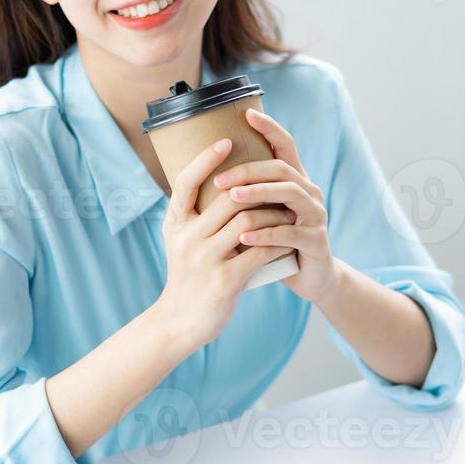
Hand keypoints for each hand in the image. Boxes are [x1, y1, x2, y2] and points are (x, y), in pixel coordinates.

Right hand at [151, 137, 297, 352]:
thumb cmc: (187, 277)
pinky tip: (288, 242)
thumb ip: (195, 215)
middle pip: (228, 198)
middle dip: (258, 188)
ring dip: (274, 215)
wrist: (180, 322)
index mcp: (175, 224)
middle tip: (280, 185)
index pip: (186, 182)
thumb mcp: (180, 242)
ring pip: (248, 221)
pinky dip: (278, 243)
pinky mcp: (224, 281)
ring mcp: (205, 259)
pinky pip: (260, 251)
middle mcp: (186, 238)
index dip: (205, 159)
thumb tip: (221, 184)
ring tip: (289, 214)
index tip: (226, 141)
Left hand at [212, 107, 342, 306]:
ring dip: (259, 194)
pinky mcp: (316, 241)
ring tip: (232, 198)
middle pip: (282, 169)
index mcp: (295, 181)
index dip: (269, 128)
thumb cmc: (278, 242)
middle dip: (250, 170)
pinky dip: (266, 234)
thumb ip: (247, 194)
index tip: (247, 114)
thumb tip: (204, 173)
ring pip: (290, 194)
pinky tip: (244, 238)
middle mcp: (309, 192)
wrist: (311, 277)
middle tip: (220, 179)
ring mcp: (315, 216)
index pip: (285, 146)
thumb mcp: (264, 214)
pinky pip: (290, 233)